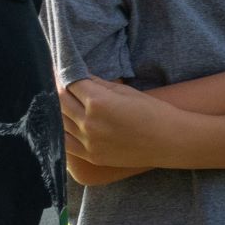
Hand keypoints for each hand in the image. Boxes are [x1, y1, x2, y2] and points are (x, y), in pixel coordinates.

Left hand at [60, 79, 175, 171]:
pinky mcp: (91, 156)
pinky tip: (61, 123)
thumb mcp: (127, 92)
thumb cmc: (153, 112)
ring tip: (55, 101)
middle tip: (54, 82)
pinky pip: (65, 143)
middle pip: (59, 101)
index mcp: (99, 102)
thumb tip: (80, 75)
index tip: (58, 68)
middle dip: (56, 89)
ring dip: (55, 109)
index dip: (63, 73)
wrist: (170, 142)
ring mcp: (88, 142)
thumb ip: (100, 84)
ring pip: (59, 122)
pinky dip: (60, 131)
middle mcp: (89, 122)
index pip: (70, 83)